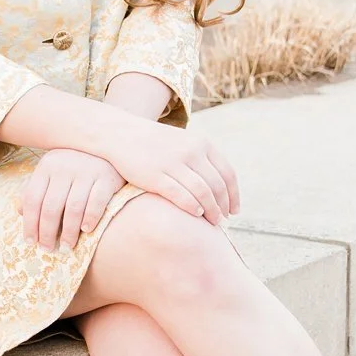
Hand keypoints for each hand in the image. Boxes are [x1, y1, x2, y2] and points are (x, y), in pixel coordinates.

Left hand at [20, 148, 124, 251]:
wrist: (109, 149)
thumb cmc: (76, 167)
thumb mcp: (53, 173)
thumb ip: (36, 189)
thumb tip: (19, 210)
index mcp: (47, 165)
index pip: (32, 198)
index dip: (30, 223)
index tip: (31, 242)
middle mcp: (65, 166)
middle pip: (51, 207)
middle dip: (48, 233)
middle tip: (48, 249)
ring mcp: (87, 170)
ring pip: (73, 208)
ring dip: (69, 232)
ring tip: (67, 247)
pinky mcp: (107, 176)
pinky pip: (96, 202)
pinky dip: (90, 218)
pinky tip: (86, 230)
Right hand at [105, 121, 239, 224]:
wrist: (122, 134)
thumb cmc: (156, 143)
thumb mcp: (184, 142)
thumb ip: (202, 158)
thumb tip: (220, 186)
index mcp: (202, 143)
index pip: (227, 173)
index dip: (233, 195)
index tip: (234, 209)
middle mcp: (191, 152)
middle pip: (216, 186)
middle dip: (223, 206)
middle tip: (222, 220)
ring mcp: (173, 163)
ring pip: (202, 192)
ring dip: (211, 210)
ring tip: (212, 222)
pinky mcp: (156, 175)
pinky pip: (180, 195)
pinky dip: (192, 206)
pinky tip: (196, 214)